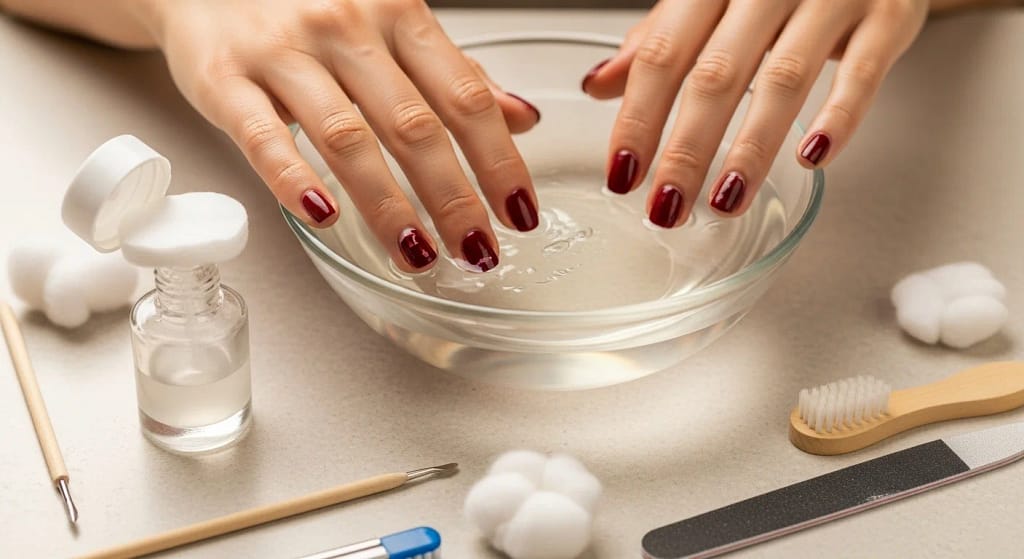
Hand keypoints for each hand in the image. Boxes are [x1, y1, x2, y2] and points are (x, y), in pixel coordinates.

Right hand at [147, 0, 541, 271]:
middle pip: (414, 125)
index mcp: (398, 13)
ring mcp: (284, 50)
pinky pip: (263, 136)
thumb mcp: (389, 25)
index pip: (464, 97)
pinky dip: (294, 180)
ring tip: (416, 254)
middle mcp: (346, 25)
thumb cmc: (304, 6)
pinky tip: (323, 217)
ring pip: (347, 138)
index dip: (498, 160)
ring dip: (387, 206)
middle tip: (475, 252)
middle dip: (453, 199)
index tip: (517, 212)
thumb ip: (452, 71)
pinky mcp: (224, 76)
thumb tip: (521, 117)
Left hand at [582, 0, 928, 226]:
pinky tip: (812, 157)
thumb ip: (660, 38)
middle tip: (667, 205)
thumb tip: (599, 85)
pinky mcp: (888, 14)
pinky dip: (838, 118)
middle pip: (715, 74)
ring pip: (783, 79)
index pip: (663, 53)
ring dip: (751, 150)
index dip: (639, 116)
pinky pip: (862, 73)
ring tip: (724, 200)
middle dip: (686, 149)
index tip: (623, 172)